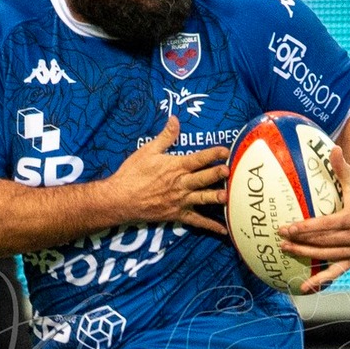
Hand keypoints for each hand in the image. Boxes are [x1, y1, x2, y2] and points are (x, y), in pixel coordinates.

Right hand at [104, 115, 227, 233]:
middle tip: (229, 171)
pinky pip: (196, 220)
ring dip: (216, 197)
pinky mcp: (177, 214)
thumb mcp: (148, 150)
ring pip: (202, 198)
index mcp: (175, 167)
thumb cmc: (132, 173)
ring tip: (228, 197)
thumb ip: (165, 136)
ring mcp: (180, 201)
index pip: (199, 158)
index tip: (226, 150)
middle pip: (203, 178)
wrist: (120, 198)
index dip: (213, 153)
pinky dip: (210, 225)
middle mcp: (180, 184)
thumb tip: (175, 119)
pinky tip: (223, 229)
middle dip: (217, 174)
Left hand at [277, 148, 349, 293]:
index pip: (326, 225)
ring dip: (305, 256)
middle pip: (323, 242)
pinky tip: (304, 288)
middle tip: (279, 239)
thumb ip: (342, 165)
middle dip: (300, 242)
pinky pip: (336, 271)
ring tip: (285, 250)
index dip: (306, 227)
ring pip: (326, 255)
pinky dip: (321, 280)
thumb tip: (335, 147)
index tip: (287, 228)